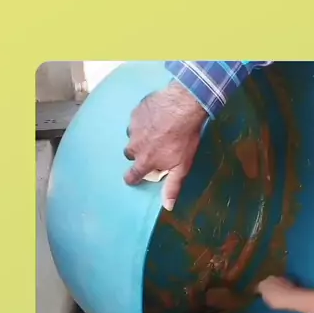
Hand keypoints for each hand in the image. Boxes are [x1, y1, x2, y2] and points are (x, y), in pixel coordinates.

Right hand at [123, 82, 207, 210]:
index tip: (134, 177)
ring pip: (132, 136)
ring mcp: (134, 127)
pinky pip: (135, 120)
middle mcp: (135, 145)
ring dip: (140, 136)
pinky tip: (154, 118)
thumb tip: (167, 206)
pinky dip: (143, 121)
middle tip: (151, 148)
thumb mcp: (181, 166)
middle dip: (138, 153)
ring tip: (155, 131)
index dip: (132, 178)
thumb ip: (172, 186)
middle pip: (129, 154)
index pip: (131, 175)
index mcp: (144, 161)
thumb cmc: (184, 138)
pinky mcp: (136, 112)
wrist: (183, 106)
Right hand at [257, 275, 298, 309]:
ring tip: (277, 293)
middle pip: (266, 282)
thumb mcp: (267, 302)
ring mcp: (279, 278)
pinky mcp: (288, 279)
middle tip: (268, 294)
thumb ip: (265, 296)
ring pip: (275, 282)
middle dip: (267, 287)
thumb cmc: (277, 301)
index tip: (257, 295)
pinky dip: (282, 287)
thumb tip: (265, 294)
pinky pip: (282, 284)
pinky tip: (284, 292)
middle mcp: (269, 278)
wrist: (292, 297)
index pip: (257, 287)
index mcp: (262, 284)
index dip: (257, 292)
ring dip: (275, 286)